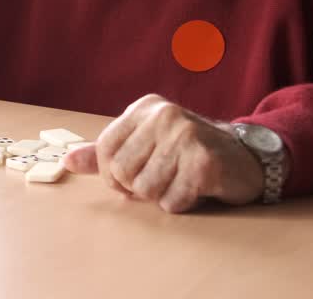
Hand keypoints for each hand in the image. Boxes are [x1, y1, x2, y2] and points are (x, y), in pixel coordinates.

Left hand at [62, 94, 263, 212]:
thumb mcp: (145, 145)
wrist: (246, 159)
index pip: (105, 149)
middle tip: (161, 180)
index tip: (127, 181)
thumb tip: (66, 161)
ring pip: (145, 188)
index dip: (112, 175)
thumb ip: (105, 153)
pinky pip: (172, 200)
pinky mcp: (204, 162)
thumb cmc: (188, 154)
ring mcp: (185, 136)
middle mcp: (164, 116)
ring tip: (179, 181)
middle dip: (137, 187)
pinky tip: (195, 189)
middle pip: (122, 171)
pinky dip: (181, 203)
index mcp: (145, 108)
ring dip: (161, 196)